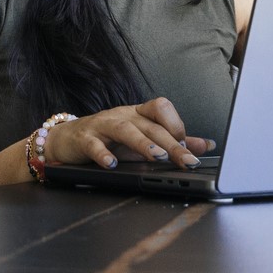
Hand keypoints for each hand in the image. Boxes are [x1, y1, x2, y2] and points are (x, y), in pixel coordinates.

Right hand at [44, 97, 213, 169]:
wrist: (66, 139)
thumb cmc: (108, 139)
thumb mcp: (142, 139)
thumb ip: (172, 141)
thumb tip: (205, 145)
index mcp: (138, 113)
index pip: (162, 108)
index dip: (178, 125)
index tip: (190, 148)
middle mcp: (123, 115)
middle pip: (151, 125)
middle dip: (172, 144)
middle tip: (188, 161)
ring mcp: (103, 125)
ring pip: (126, 129)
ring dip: (143, 143)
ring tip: (158, 156)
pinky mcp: (84, 138)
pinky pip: (94, 144)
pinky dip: (103, 154)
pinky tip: (112, 165)